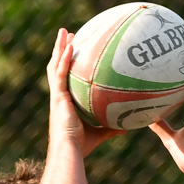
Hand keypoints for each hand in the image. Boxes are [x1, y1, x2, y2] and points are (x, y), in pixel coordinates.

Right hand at [46, 27, 120, 156]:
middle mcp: (59, 95)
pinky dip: (64, 58)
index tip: (74, 50)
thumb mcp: (101, 133)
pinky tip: (70, 45)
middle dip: (61, 49)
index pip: (65, 78)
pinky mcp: (58, 96)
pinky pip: (61, 73)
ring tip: (64, 31)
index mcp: (65, 102)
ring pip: (55, 65)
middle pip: (57, 66)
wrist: (70, 151)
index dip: (66, 64)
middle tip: (67, 34)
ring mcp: (57, 95)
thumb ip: (112, 127)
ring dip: (59, 47)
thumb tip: (127, 126)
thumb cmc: (83, 146)